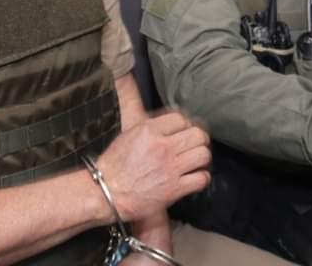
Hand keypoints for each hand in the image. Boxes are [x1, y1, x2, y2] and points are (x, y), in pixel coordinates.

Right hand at [95, 112, 210, 222]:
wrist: (108, 192)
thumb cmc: (114, 166)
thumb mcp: (127, 135)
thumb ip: (148, 126)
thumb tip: (166, 122)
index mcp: (148, 130)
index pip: (180, 119)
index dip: (184, 125)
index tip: (183, 132)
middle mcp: (162, 147)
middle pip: (197, 135)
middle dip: (198, 139)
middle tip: (194, 145)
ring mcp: (170, 168)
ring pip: (203, 155)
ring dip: (201, 158)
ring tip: (195, 161)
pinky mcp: (175, 188)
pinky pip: (202, 178)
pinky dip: (201, 178)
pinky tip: (193, 177)